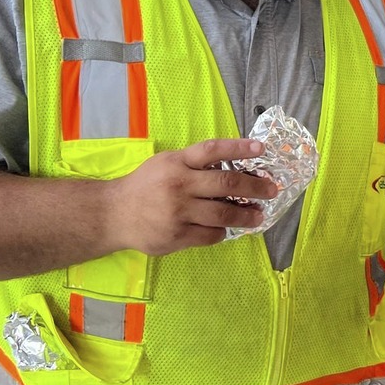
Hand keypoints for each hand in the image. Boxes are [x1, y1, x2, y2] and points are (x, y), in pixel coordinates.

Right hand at [107, 139, 278, 255]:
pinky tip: (228, 228)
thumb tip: (235, 167)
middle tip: (271, 190)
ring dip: (247, 215)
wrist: (113, 214)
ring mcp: (178, 212)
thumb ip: (194, 164)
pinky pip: (211, 234)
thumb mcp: (166, 163)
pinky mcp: (176, 236)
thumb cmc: (145, 185)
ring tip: (258, 215)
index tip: (261, 148)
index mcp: (177, 163)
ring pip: (224, 214)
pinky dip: (223, 231)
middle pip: (227, 184)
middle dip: (255, 187)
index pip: (213, 150)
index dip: (239, 147)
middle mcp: (179, 185)